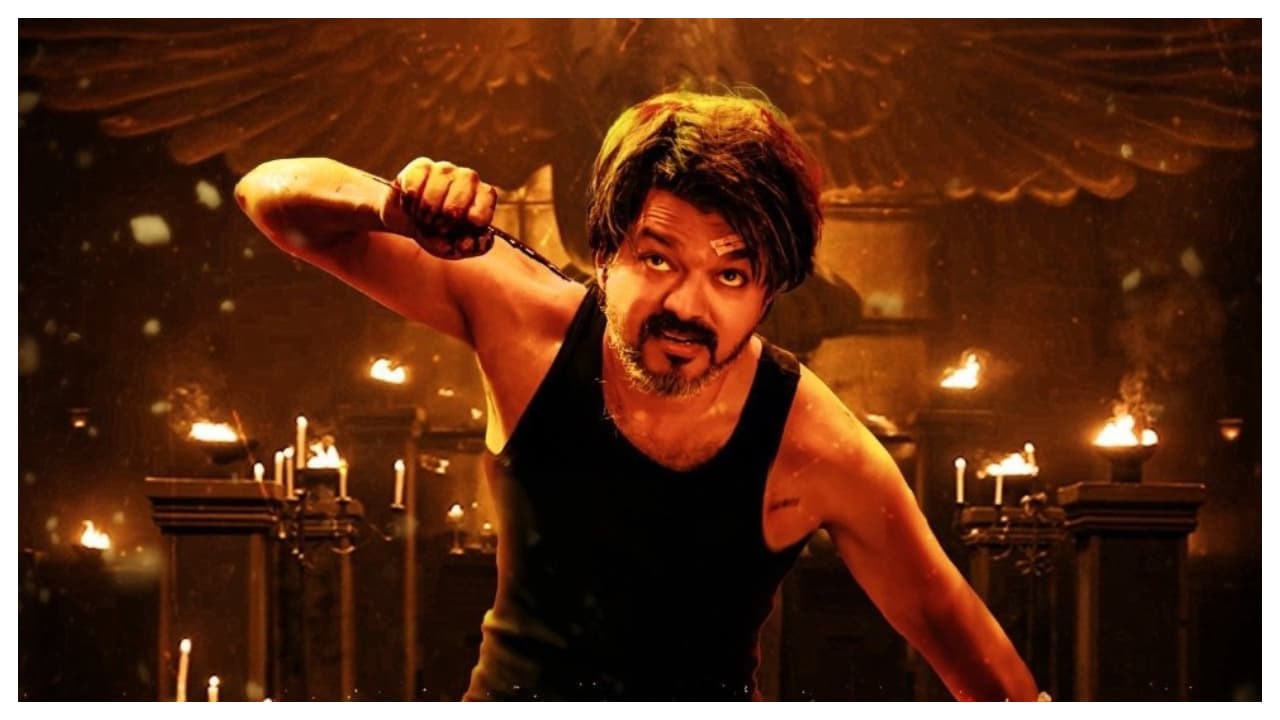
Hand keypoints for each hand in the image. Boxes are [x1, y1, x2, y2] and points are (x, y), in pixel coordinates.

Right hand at [381, 157, 497, 258]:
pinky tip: (413, 205)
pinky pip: (412, 190)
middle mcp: (468, 178)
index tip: (461, 229)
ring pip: (431, 200)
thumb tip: (466, 243)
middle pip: (455, 207)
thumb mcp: (456, 247)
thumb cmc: (440, 233)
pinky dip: (409, 205)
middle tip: (438, 227)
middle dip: (442, 225)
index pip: (483, 208)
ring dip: (423, 216)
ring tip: (425, 218)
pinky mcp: (422, 165)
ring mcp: (446, 169)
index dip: (470, 223)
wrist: (411, 219)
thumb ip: (468, 247)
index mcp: (484, 196)